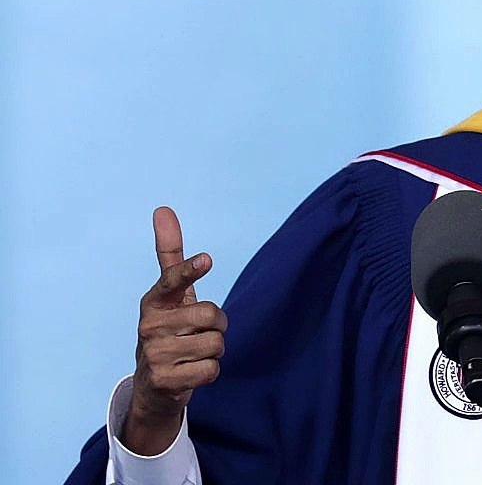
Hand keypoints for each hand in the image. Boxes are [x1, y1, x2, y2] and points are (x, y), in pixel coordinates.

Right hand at [122, 207, 226, 454]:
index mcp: (154, 301)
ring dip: (214, 351)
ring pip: (215, 344)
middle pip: (212, 316)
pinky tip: (191, 373)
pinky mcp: (162, 380)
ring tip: (192, 354)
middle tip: (200, 334)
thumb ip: (171, 255)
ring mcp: (153, 354)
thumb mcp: (171, 295)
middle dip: (217, 327)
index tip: (207, 259)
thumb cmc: (169, 330)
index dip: (191, 270)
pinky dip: (209, 373)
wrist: (152, 387)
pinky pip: (211, 370)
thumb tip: (162, 209)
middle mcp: (149, 325)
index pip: (173, 280)